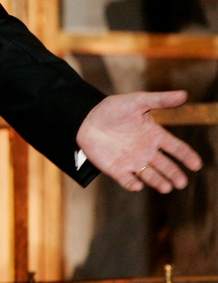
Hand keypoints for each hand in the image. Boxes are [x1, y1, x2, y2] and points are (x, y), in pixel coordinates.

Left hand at [76, 90, 202, 193]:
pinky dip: (132, 183)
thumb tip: (184, 95)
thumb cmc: (113, 108)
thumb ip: (160, 100)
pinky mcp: (116, 169)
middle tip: (181, 183)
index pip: (176, 148)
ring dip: (158, 182)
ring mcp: (132, 161)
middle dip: (174, 174)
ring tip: (166, 187)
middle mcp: (147, 151)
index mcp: (155, 136)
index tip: (196, 164)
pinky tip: (137, 185)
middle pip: (165, 166)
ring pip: (150, 175)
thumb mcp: (137, 101)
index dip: (187, 156)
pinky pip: (126, 179)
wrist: (86, 117)